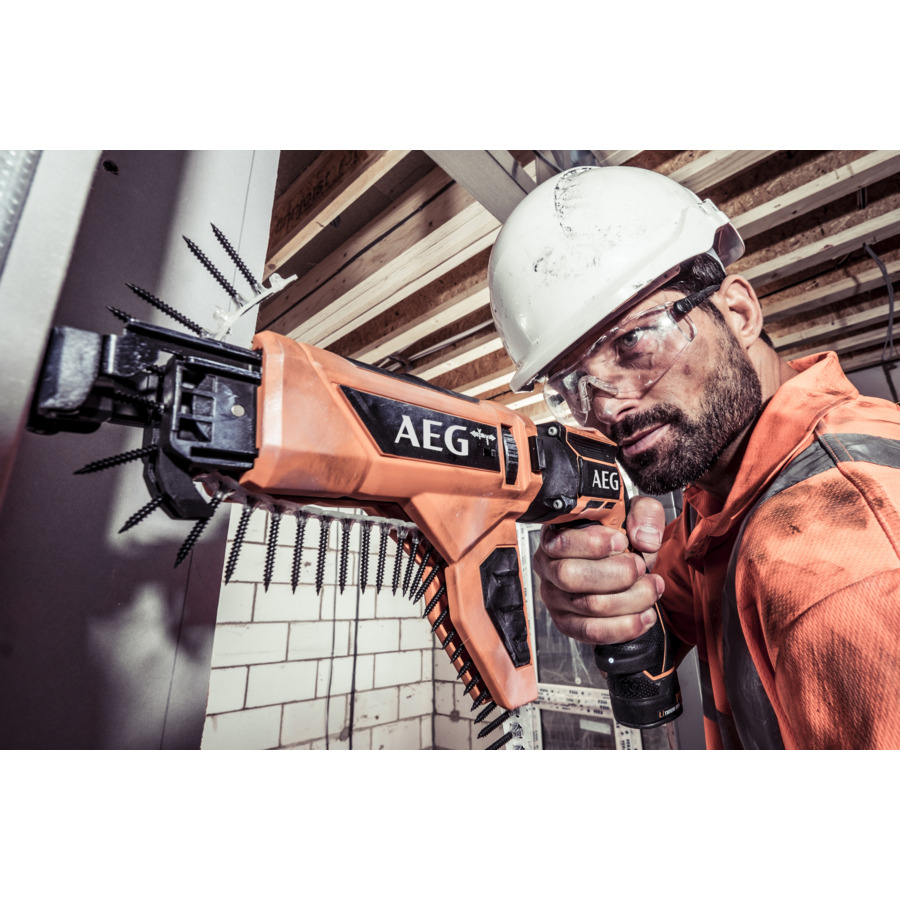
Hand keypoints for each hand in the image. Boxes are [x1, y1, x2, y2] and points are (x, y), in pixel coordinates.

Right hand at [532, 495, 666, 645]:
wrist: (623, 566)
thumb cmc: (620, 538)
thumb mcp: (633, 514)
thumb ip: (643, 514)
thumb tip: (644, 538)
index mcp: (556, 535)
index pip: (560, 542)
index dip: (593, 544)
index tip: (621, 541)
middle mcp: (548, 567)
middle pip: (570, 576)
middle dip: (616, 574)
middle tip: (639, 567)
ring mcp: (555, 597)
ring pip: (589, 605)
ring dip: (631, 599)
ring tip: (651, 588)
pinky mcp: (567, 623)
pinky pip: (593, 631)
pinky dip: (625, 625)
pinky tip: (644, 613)